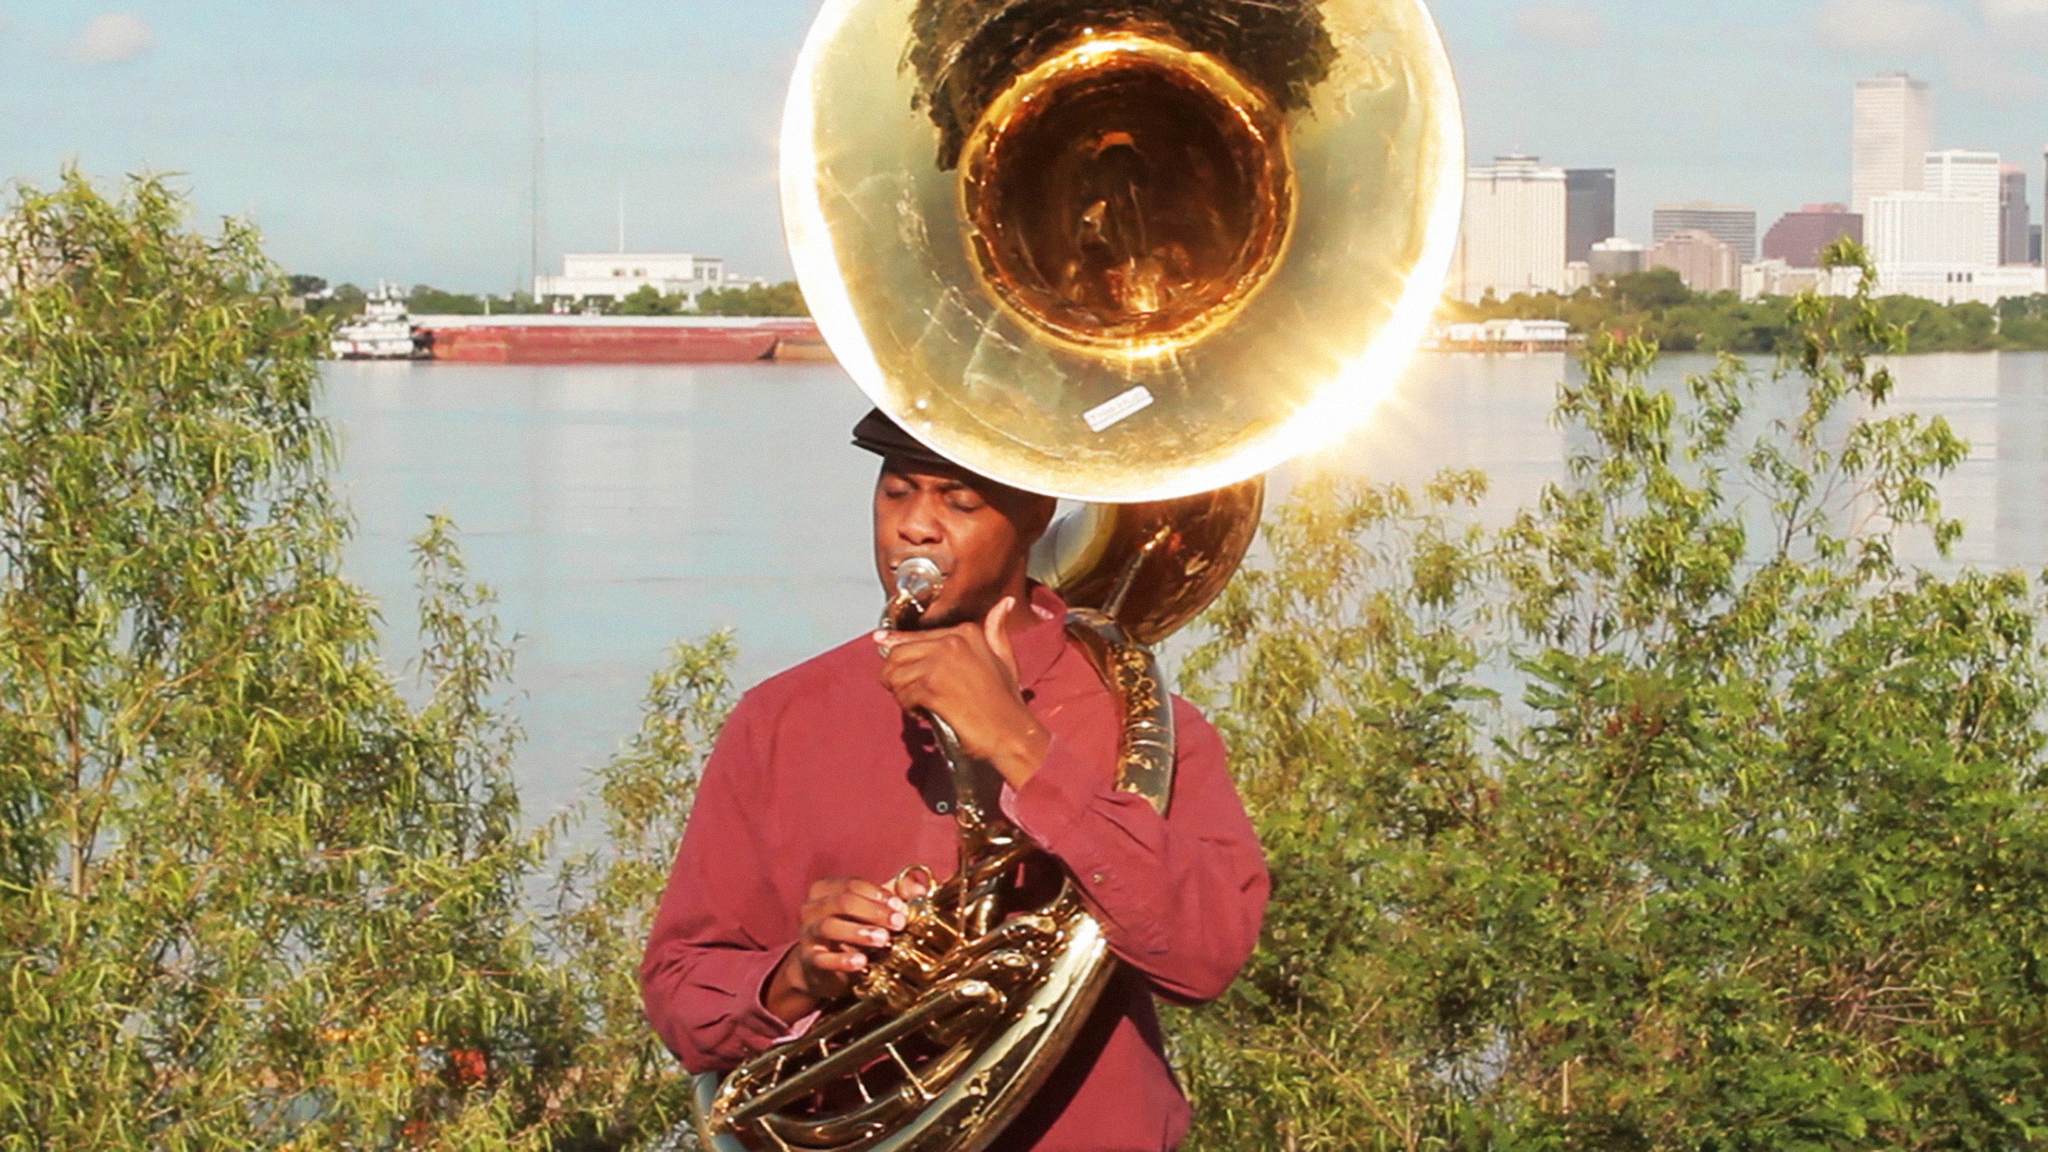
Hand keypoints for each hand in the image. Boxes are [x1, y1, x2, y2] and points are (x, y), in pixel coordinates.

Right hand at [765, 877, 905, 1022]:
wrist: (820, 968)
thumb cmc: (848, 931)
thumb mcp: (870, 909)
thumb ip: (895, 894)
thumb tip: (921, 888)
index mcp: (825, 889)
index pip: (852, 885)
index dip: (879, 894)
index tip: (901, 907)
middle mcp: (811, 908)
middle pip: (843, 902)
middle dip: (874, 912)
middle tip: (898, 923)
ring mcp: (807, 934)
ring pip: (830, 926)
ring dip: (860, 932)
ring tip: (884, 940)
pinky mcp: (809, 960)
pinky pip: (823, 959)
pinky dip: (843, 960)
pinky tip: (862, 963)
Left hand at [875, 597, 1051, 788]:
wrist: (1012, 733)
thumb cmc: (1007, 701)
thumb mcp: (1004, 658)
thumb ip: (996, 630)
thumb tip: (1005, 602)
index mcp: (966, 632)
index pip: (914, 635)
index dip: (895, 643)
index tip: (879, 642)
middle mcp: (951, 642)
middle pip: (898, 654)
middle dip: (895, 675)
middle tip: (906, 692)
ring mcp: (940, 665)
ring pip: (896, 675)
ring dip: (901, 694)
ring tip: (919, 705)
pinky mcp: (932, 688)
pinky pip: (904, 695)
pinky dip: (909, 708)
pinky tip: (925, 714)